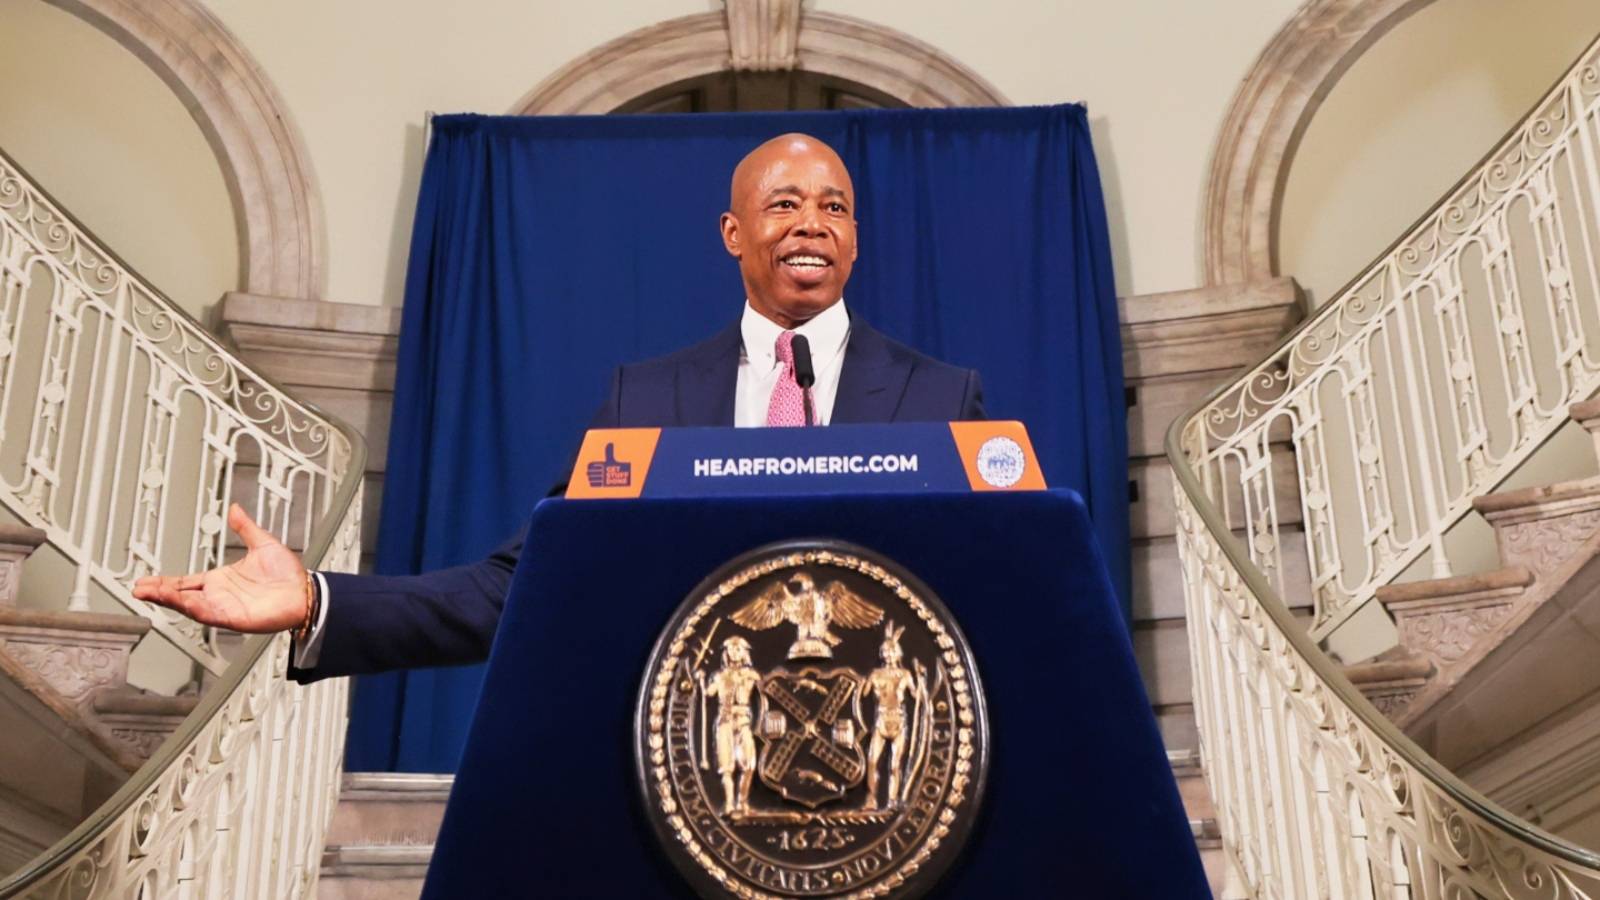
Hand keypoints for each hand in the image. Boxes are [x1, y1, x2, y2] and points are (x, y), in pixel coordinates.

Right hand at [132, 503, 309, 633]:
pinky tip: (178, 601)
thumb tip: (235, 508)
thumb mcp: (262, 543)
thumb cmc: (288, 575)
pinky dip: (191, 608)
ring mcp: (225, 607)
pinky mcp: (233, 617)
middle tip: (138, 589)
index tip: (145, 580)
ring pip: (189, 605)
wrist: (306, 592)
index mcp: (221, 580)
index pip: (185, 581)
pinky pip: (208, 613)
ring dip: (169, 599)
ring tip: (149, 593)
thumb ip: (245, 527)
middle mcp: (219, 595)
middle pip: (180, 595)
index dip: (165, 581)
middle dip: (158, 592)